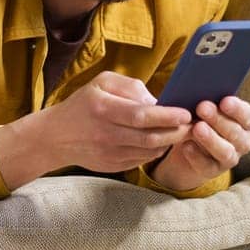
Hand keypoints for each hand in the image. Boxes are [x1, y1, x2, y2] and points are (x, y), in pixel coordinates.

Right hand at [44, 71, 195, 173]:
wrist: (56, 136)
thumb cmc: (83, 104)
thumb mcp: (101, 83)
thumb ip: (130, 87)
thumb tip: (157, 101)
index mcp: (103, 109)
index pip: (141, 115)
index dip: (167, 116)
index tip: (185, 113)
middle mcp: (106, 133)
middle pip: (150, 137)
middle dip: (176, 132)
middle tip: (192, 125)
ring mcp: (110, 153)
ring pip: (149, 151)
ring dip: (169, 142)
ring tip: (183, 132)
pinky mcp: (113, 166)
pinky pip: (142, 159)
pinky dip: (156, 151)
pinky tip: (162, 141)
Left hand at [145, 96, 249, 193]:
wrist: (190, 146)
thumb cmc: (201, 118)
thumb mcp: (205, 107)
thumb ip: (208, 99)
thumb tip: (198, 86)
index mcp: (245, 122)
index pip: (248, 116)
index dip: (237, 109)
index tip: (225, 100)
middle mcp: (242, 141)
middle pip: (235, 132)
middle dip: (219, 120)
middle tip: (203, 107)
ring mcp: (230, 157)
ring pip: (225, 151)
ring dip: (211, 139)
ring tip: (196, 128)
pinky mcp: (214, 170)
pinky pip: (207, 166)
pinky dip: (196, 157)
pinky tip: (186, 146)